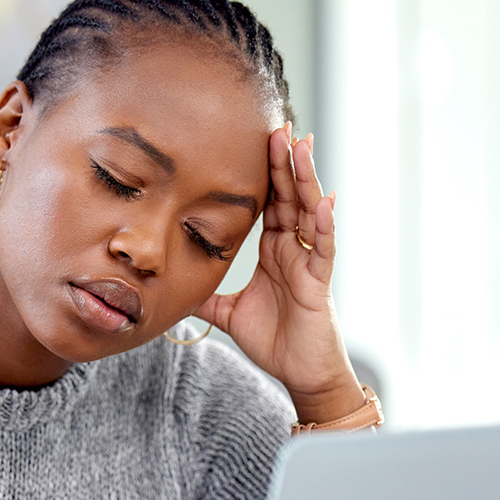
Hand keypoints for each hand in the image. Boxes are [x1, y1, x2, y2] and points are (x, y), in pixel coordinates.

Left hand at [194, 124, 365, 422]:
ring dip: (305, 179)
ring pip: (310, 211)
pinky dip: (325, 224)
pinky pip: (324, 248)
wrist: (298, 374)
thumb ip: (206, 294)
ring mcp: (309, 262)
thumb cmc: (274, 341)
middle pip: (289, 196)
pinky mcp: (319, 282)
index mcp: (274, 250)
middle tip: (277, 125)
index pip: (270, 202)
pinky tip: (324, 200)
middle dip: (284, 162)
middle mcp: (294, 249)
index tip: (256, 139)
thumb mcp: (228, 312)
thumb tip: (174, 285)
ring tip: (301, 146)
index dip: (264, 173)